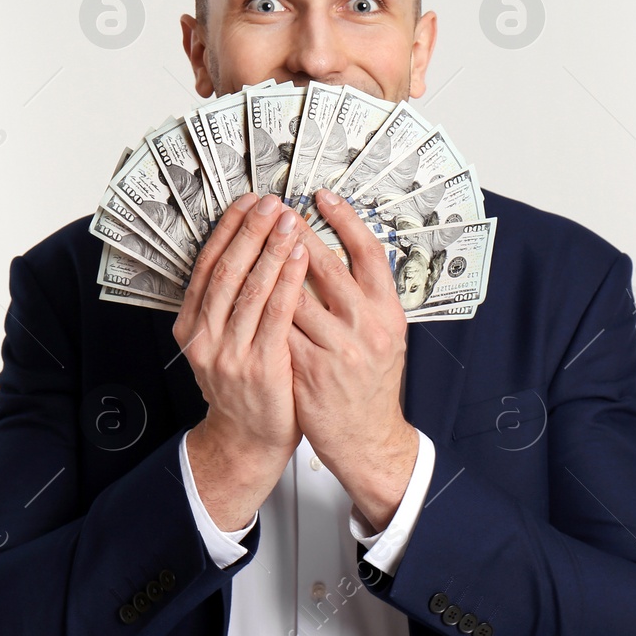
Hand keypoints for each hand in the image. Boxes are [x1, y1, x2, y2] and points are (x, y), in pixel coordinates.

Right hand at [173, 191, 312, 528]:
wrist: (249, 442)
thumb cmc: (244, 387)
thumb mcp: (220, 345)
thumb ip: (224, 306)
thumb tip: (243, 249)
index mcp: (190, 327)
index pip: (206, 267)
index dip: (227, 231)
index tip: (247, 202)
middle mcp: (203, 338)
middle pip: (226, 271)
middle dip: (250, 231)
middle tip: (271, 201)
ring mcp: (229, 354)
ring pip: (250, 289)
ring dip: (271, 249)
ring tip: (289, 219)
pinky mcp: (259, 367)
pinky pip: (275, 315)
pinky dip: (287, 282)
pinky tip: (299, 258)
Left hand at [290, 189, 416, 529]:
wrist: (366, 439)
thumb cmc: (371, 383)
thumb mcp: (385, 336)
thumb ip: (367, 298)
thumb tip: (341, 249)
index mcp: (389, 313)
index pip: (370, 253)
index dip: (346, 220)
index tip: (322, 196)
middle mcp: (367, 328)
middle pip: (326, 266)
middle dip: (296, 232)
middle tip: (275, 206)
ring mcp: (336, 350)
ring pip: (294, 295)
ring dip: (271, 263)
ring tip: (256, 237)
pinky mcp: (307, 370)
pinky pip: (277, 327)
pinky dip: (261, 305)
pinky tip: (245, 284)